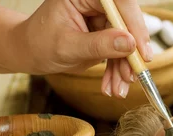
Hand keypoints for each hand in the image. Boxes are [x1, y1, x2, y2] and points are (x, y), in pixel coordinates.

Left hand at [18, 0, 152, 98]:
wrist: (31, 53)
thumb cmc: (40, 44)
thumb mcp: (68, 47)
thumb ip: (99, 44)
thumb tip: (129, 43)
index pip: (117, 2)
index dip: (133, 24)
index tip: (141, 50)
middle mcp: (96, 2)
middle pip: (126, 23)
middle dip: (130, 53)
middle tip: (132, 76)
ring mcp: (102, 18)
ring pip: (127, 41)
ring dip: (125, 68)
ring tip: (118, 89)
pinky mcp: (106, 34)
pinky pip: (121, 52)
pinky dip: (118, 71)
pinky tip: (112, 86)